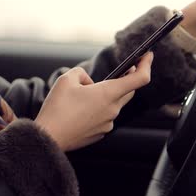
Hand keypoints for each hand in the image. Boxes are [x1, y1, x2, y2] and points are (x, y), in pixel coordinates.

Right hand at [35, 52, 153, 151]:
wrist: (48, 139)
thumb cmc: (57, 109)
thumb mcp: (66, 80)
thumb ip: (81, 74)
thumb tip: (89, 83)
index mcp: (108, 94)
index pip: (139, 79)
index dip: (146, 65)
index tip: (148, 56)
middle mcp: (113, 109)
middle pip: (129, 90)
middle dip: (129, 78)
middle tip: (127, 68)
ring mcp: (108, 123)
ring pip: (114, 103)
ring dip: (107, 94)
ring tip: (86, 92)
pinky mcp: (101, 133)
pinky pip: (105, 116)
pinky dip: (99, 108)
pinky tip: (81, 109)